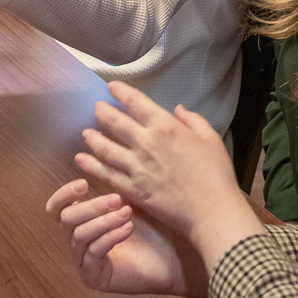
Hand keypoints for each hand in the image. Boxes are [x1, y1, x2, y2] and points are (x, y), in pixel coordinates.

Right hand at [45, 180, 206, 297]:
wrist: (174, 262)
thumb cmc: (154, 229)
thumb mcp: (131, 200)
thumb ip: (114, 181)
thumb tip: (103, 150)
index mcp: (81, 222)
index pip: (56, 207)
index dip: (64, 193)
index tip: (83, 183)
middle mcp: (77, 241)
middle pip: (65, 219)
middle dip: (91, 206)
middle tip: (116, 199)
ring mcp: (83, 261)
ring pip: (79, 235)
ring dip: (103, 220)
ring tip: (126, 213)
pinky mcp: (93, 277)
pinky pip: (93, 252)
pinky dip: (110, 237)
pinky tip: (128, 229)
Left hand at [75, 81, 263, 270]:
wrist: (211, 210)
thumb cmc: (215, 174)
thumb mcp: (210, 138)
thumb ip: (192, 120)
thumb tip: (177, 109)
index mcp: (166, 127)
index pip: (136, 102)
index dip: (120, 92)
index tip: (111, 87)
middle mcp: (146, 144)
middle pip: (115, 122)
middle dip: (102, 112)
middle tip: (96, 108)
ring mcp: (137, 168)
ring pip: (105, 148)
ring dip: (92, 138)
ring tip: (85, 133)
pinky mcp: (132, 190)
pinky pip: (106, 175)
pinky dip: (91, 166)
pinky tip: (81, 159)